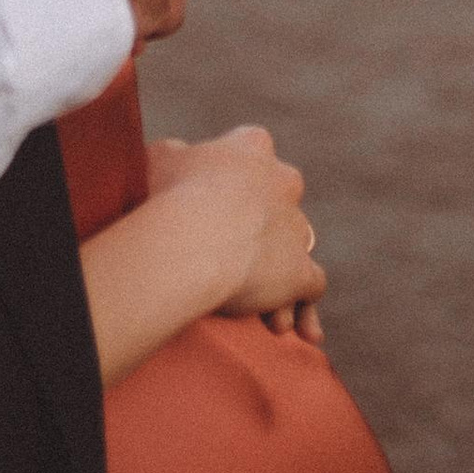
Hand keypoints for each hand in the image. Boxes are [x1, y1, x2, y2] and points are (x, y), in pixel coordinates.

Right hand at [144, 126, 326, 337]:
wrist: (192, 241)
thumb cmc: (169, 194)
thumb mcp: (162, 157)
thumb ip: (179, 155)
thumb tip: (179, 156)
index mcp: (252, 147)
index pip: (255, 155)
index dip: (237, 181)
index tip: (216, 199)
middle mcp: (284, 182)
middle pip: (279, 203)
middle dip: (263, 224)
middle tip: (232, 251)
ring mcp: (297, 227)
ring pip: (296, 248)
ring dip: (277, 273)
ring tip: (246, 298)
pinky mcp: (302, 271)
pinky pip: (311, 286)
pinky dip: (300, 306)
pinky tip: (284, 324)